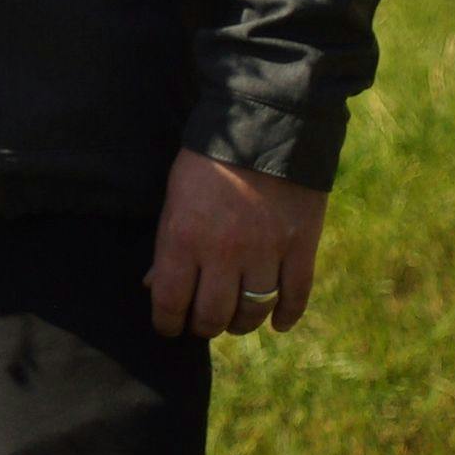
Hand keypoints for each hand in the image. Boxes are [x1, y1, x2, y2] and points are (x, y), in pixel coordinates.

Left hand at [146, 148, 327, 339]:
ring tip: (235, 320)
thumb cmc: (207, 162)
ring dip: (242, 323)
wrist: (263, 127)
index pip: (171, 302)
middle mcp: (224, 253)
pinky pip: (296, 296)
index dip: (167, 323)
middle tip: (202, 323)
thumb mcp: (174, 198)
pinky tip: (277, 324)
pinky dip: (287, 315)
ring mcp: (266, 252)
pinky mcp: (301, 247)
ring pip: (254, 312)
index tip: (168, 327)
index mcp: (184, 239)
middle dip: (204, 326)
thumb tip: (153, 287)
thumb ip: (166, 245)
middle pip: (214, 315)